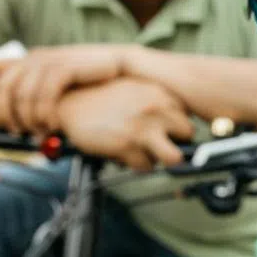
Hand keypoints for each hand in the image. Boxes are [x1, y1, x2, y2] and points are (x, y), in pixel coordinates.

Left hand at [0, 45, 127, 134]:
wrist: (119, 64)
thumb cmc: (90, 77)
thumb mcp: (59, 82)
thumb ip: (39, 91)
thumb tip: (23, 112)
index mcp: (31, 58)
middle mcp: (36, 57)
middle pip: (5, 85)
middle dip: (6, 112)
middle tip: (15, 131)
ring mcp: (51, 61)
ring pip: (25, 94)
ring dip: (29, 118)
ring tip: (37, 133)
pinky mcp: (66, 67)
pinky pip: (46, 95)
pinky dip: (46, 113)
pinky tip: (52, 125)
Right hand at [57, 78, 193, 169]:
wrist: (69, 104)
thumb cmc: (100, 98)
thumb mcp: (134, 89)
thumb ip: (157, 102)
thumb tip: (178, 122)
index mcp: (160, 92)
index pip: (187, 116)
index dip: (177, 127)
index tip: (170, 133)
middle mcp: (157, 108)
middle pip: (187, 136)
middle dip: (175, 143)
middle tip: (158, 144)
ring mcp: (144, 127)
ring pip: (174, 157)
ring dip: (160, 159)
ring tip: (146, 154)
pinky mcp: (129, 145)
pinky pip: (146, 167)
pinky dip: (137, 165)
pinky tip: (125, 154)